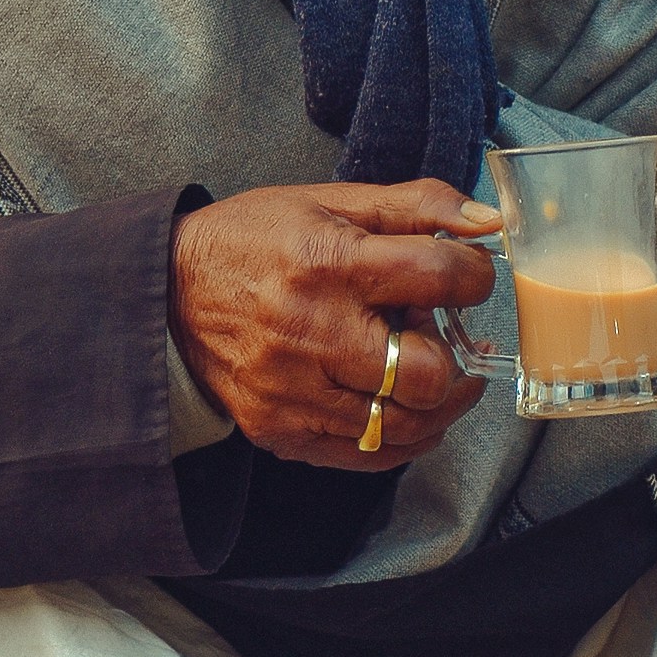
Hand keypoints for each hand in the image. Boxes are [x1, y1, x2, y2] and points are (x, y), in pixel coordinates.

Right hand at [170, 179, 497, 472]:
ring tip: (435, 374)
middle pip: (426, 371)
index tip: (469, 277)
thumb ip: (415, 205)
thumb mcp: (330, 202)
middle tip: (444, 336)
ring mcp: (293, 391)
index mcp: (329, 264)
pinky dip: (401, 438)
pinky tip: (405, 408)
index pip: (436, 276)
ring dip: (437, 403)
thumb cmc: (256, 239)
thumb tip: (487, 221)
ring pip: (403, 425)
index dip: (473, 276)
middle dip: (452, 355)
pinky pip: (366, 454)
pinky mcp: (280, 431)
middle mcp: (311, 331)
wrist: (168, 292)